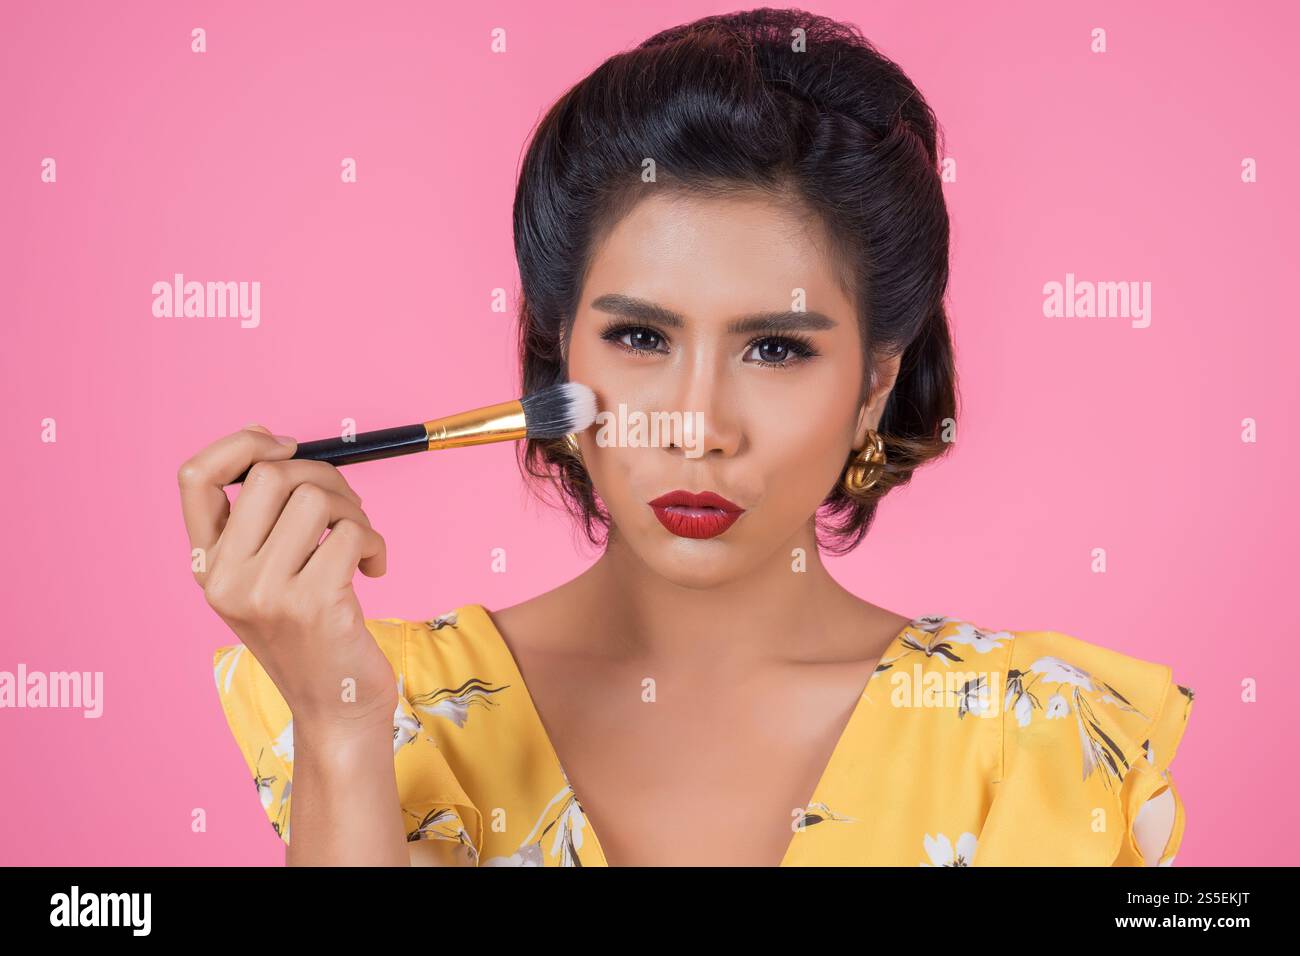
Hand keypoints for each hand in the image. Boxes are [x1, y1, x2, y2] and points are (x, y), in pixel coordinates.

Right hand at [179, 424, 397, 734]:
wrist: (335, 708)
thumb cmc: (311, 635)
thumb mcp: (267, 580)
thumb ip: (262, 524)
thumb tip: (279, 444)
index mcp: (207, 565)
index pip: (194, 477)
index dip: (241, 445)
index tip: (284, 444)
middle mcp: (224, 579)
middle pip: (270, 475)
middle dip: (323, 476)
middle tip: (346, 508)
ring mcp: (265, 592)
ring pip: (315, 498)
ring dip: (354, 511)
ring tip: (361, 543)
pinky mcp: (313, 603)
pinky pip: (352, 533)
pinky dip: (375, 543)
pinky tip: (374, 570)